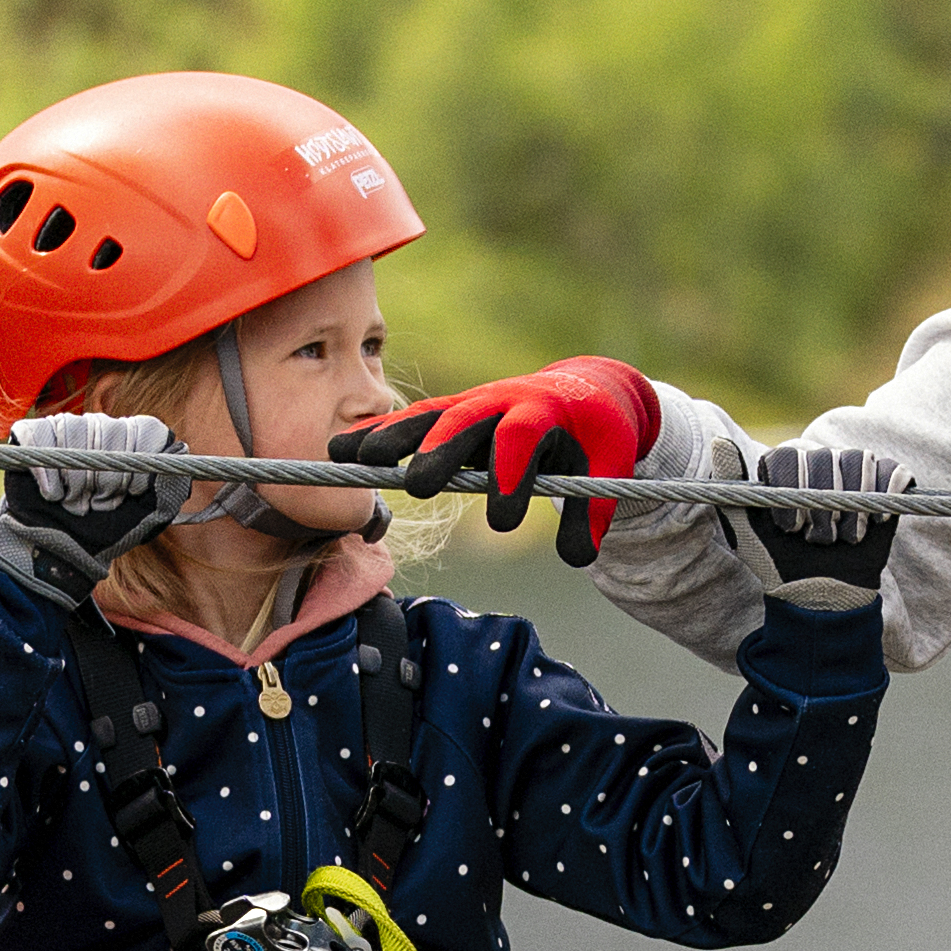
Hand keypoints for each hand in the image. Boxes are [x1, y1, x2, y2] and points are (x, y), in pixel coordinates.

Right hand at [0, 410, 181, 602]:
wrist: (59, 552)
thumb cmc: (104, 532)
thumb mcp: (146, 516)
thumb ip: (169, 487)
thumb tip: (180, 450)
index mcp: (132, 440)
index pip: (148, 429)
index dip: (140, 466)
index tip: (131, 494)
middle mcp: (101, 426)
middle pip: (113, 432)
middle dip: (108, 481)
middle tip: (98, 505)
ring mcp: (66, 426)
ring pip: (75, 433)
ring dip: (76, 483)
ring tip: (75, 503)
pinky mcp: (31, 434)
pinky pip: (41, 440)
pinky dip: (48, 476)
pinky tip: (53, 495)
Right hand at [372, 353, 656, 565]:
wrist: (586, 391)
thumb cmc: (597, 436)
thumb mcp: (609, 468)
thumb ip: (594, 512)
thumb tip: (581, 558)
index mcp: (546, 411)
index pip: (523, 437)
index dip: (510, 473)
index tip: (500, 520)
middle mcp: (502, 401)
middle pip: (466, 421)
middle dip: (439, 451)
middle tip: (416, 488)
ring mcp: (472, 404)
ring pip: (428, 416)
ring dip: (391, 437)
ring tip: (356, 460)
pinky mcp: (451, 412)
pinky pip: (411, 421)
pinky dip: (377, 432)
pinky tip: (341, 450)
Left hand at [743, 442, 902, 607]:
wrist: (820, 592)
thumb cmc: (778, 560)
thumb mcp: (745, 529)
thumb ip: (731, 486)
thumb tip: (719, 441)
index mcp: (786, 465)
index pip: (789, 454)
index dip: (791, 490)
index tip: (791, 529)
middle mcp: (819, 461)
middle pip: (825, 456)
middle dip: (823, 505)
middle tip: (818, 540)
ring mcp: (853, 471)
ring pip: (860, 458)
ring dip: (853, 506)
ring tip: (845, 537)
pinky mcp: (886, 485)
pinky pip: (893, 469)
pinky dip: (887, 492)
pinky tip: (876, 522)